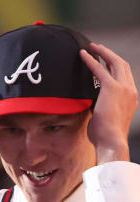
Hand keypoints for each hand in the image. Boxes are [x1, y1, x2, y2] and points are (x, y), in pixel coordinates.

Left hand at [80, 43, 137, 163]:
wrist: (111, 142)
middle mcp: (130, 90)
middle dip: (110, 55)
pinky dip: (91, 61)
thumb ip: (100, 108)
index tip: (106, 62)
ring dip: (103, 53)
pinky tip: (83, 55)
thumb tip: (89, 104)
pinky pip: (99, 70)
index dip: (115, 67)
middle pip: (122, 65)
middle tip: (98, 49)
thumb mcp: (105, 119)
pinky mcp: (111, 89)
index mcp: (131, 98)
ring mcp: (123, 88)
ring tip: (91, 47)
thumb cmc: (105, 136)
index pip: (125, 77)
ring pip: (114, 62)